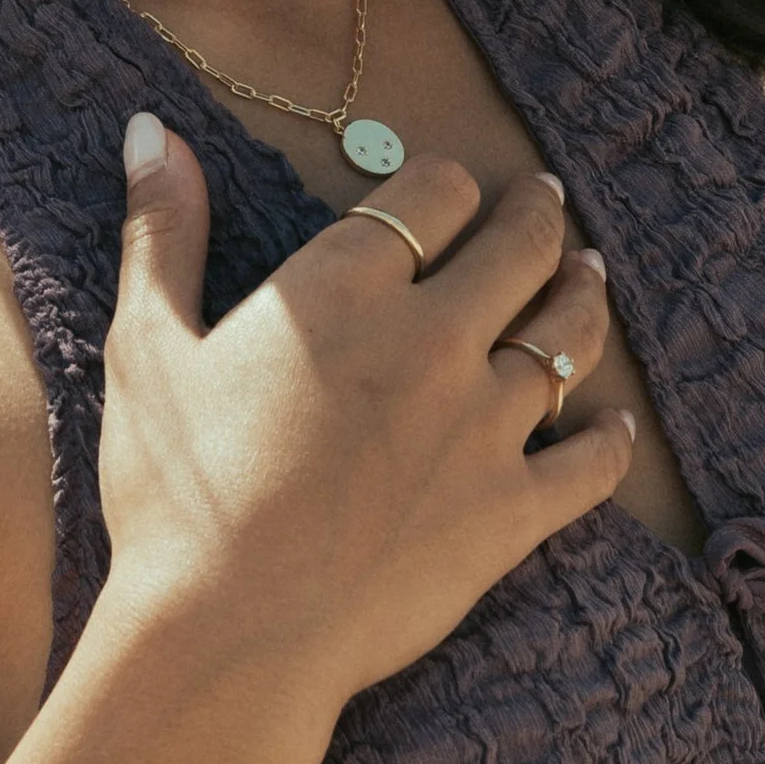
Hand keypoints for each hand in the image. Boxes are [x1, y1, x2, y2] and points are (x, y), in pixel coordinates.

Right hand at [94, 118, 633, 728]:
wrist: (230, 635)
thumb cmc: (177, 494)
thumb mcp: (149, 348)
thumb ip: (163, 232)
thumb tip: (148, 128)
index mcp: (346, 286)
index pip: (435, 190)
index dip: (448, 182)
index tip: (453, 188)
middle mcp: (433, 337)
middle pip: (520, 247)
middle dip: (537, 216)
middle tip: (547, 204)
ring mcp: (484, 425)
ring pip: (565, 337)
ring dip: (583, 299)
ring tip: (591, 277)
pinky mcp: (512, 510)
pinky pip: (589, 462)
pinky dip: (608, 439)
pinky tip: (616, 427)